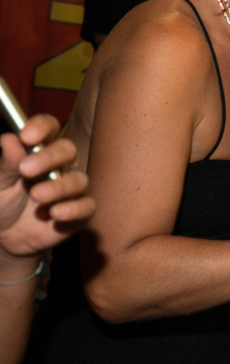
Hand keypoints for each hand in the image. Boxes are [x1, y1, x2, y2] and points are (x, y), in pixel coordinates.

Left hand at [0, 115, 93, 264]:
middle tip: (26, 169)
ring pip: (79, 180)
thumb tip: (8, 139)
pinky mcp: (78, 212)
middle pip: (68, 150)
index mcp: (38, 151)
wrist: (4, 236)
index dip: (42, 127)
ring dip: (58, 187)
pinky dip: (73, 209)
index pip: (49, 128)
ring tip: (36, 196)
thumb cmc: (2, 201)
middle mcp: (60, 166)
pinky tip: (54, 213)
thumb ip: (6, 163)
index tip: (26, 136)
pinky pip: (86, 206)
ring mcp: (71, 189)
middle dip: (49, 157)